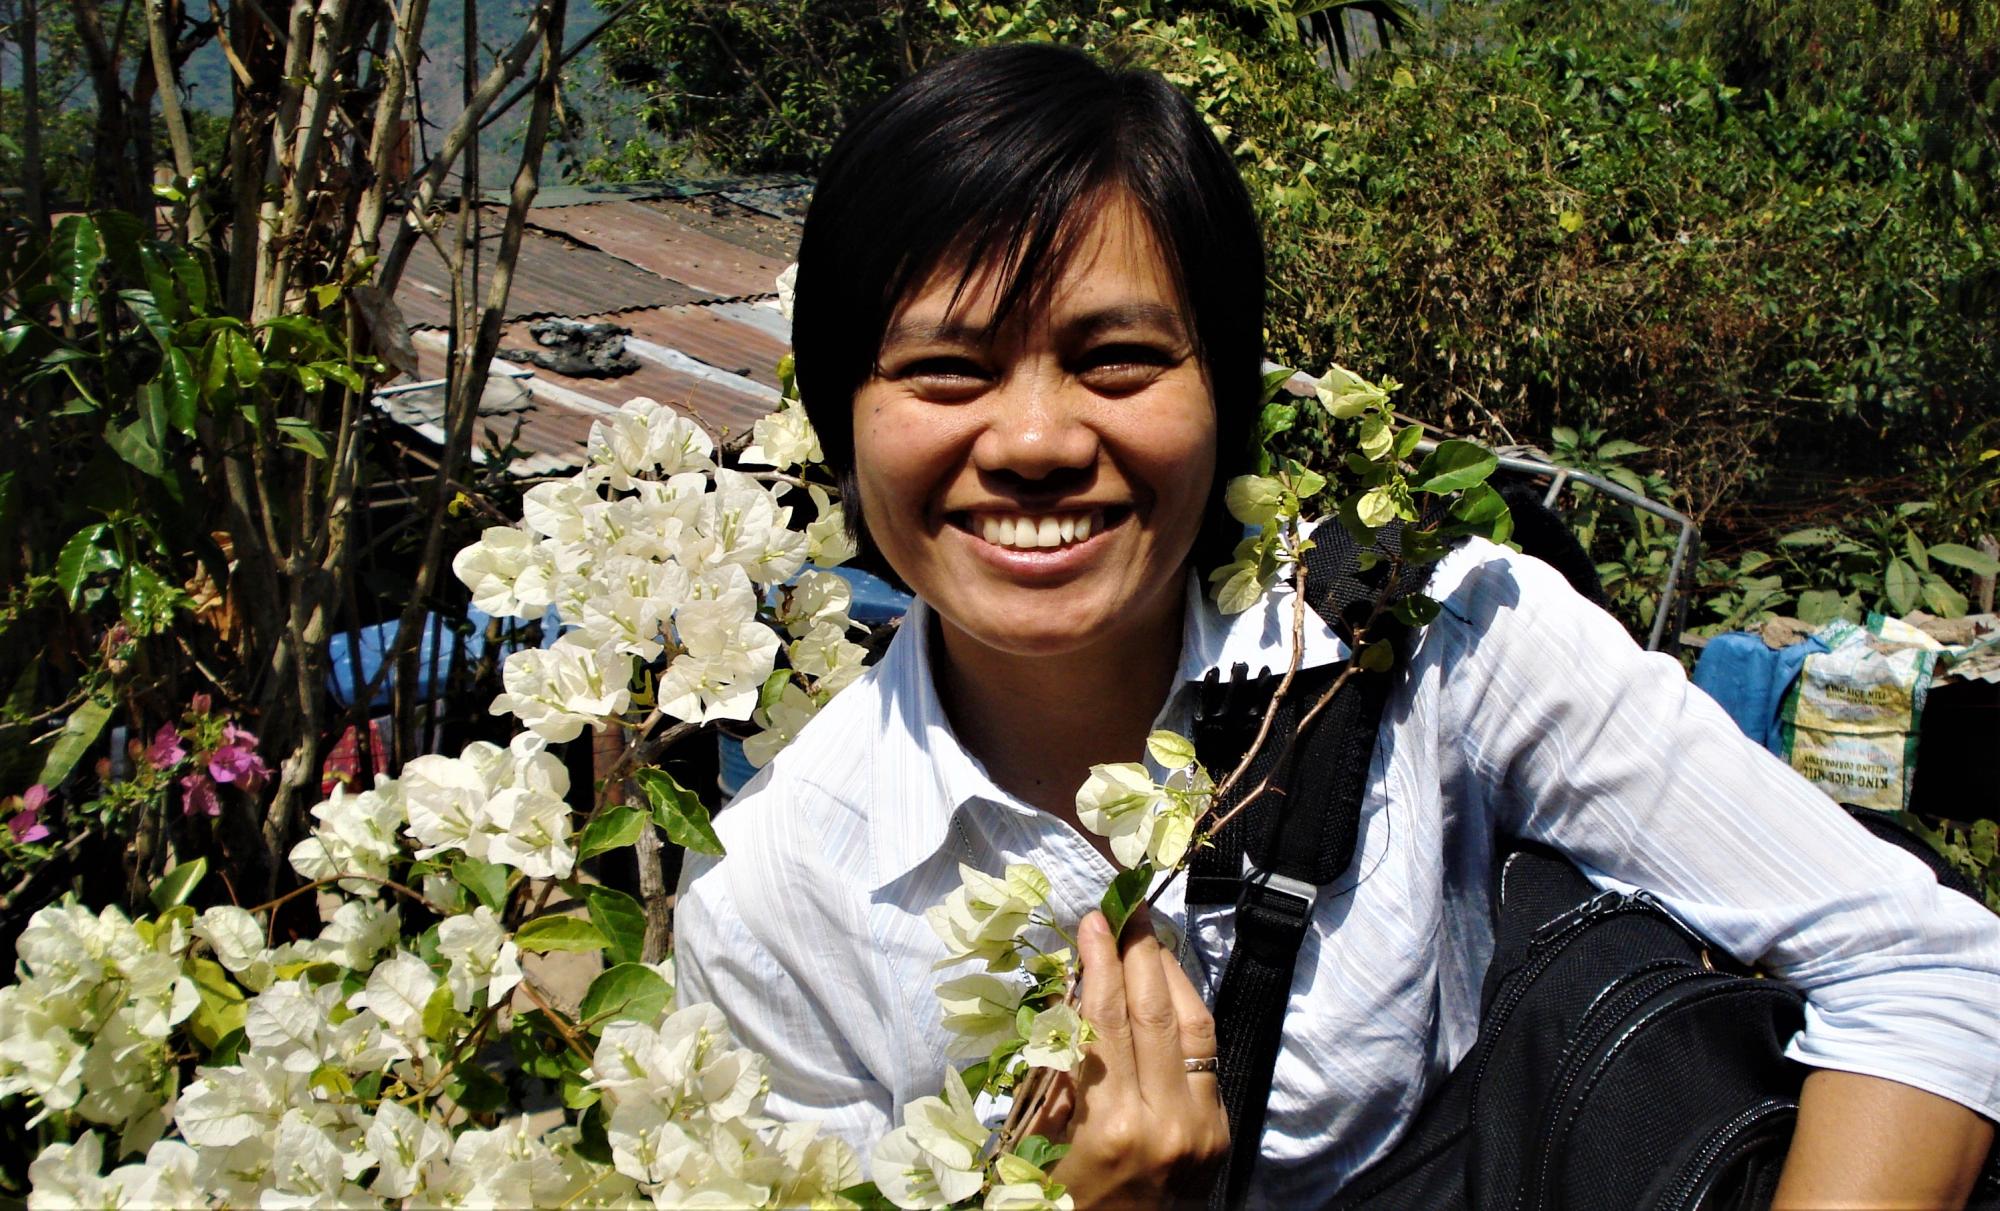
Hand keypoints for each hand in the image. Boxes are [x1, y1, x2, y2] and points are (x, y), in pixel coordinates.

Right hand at [1041, 910, 1228, 1208]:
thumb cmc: (1064, 1195)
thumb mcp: (1045, 1135)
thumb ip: (1061, 1064)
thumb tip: (1073, 987)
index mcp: (1109, 1124)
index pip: (1106, 1020)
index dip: (1101, 962)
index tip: (1094, 920)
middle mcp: (1162, 1120)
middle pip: (1152, 1011)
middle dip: (1138, 951)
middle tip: (1126, 909)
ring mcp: (1199, 1126)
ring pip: (1191, 1024)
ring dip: (1169, 971)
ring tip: (1148, 936)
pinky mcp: (1220, 1130)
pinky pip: (1206, 1053)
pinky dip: (1187, 1012)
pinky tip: (1169, 986)